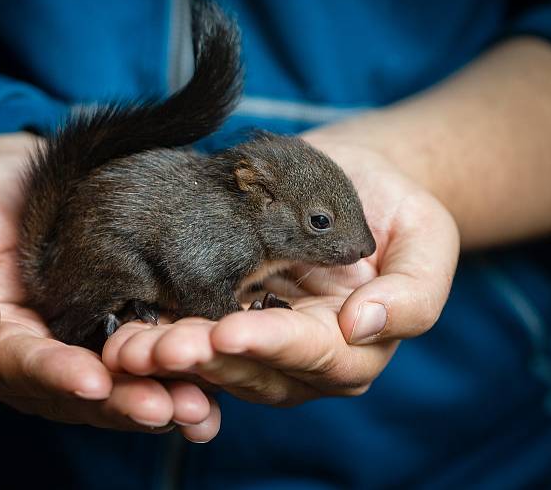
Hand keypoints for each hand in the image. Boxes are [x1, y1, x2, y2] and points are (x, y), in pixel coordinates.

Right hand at [0, 132, 219, 440]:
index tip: (94, 381)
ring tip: (199, 409)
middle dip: (122, 402)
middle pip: (77, 392)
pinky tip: (213, 389)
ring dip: (158, 398)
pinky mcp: (114, 334)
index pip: (18, 366)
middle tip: (167, 408)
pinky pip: (143, 361)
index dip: (55, 375)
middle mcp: (33, 361)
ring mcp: (77, 352)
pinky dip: (175, 376)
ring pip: (118, 387)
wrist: (20, 179)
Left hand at [102, 138, 458, 404]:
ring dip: (167, 356)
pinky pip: (190, 332)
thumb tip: (362, 326)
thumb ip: (413, 292)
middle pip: (251, 371)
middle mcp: (300, 356)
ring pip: (212, 362)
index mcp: (351, 346)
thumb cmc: (395, 208)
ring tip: (125, 343)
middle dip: (201, 361)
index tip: (229, 332)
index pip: (311, 356)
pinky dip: (158, 332)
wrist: (352, 179)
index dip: (271, 347)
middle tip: (152, 349)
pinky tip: (122, 326)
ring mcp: (258, 340)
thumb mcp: (428, 238)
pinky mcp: (223, 316)